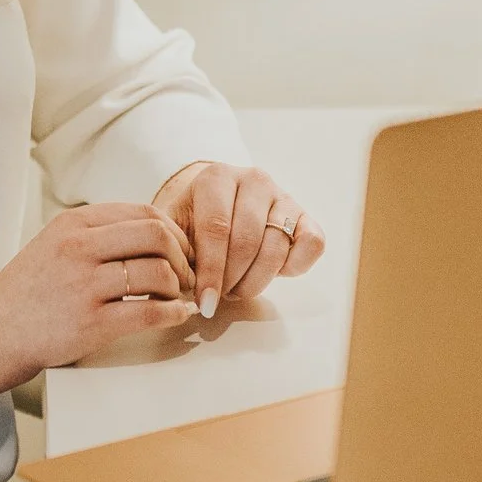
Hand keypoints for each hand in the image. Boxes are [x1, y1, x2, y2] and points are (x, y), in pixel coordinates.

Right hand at [0, 202, 197, 380]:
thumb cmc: (28, 290)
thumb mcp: (55, 243)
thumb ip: (97, 233)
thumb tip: (155, 232)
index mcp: (74, 224)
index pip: (143, 212)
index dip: (173, 231)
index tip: (180, 249)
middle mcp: (80, 248)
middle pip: (157, 235)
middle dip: (182, 255)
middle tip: (186, 273)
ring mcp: (85, 285)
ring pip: (158, 272)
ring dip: (179, 286)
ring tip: (177, 296)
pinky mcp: (91, 323)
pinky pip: (150, 312)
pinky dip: (174, 313)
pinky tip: (177, 315)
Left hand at [153, 162, 327, 315]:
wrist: (217, 204)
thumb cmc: (192, 223)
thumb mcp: (173, 229)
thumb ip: (169, 252)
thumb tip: (169, 290)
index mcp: (216, 178)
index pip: (216, 228)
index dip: (211, 271)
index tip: (205, 303)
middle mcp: (253, 180)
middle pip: (248, 240)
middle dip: (232, 279)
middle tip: (220, 296)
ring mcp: (283, 196)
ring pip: (277, 247)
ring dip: (257, 280)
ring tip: (238, 289)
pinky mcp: (305, 216)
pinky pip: (312, 244)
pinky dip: (296, 267)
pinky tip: (273, 275)